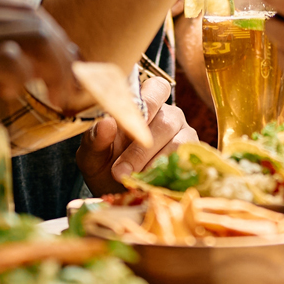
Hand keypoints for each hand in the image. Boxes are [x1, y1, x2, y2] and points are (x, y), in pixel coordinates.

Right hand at [0, 0, 83, 141]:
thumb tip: (24, 59)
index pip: (21, 7)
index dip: (50, 34)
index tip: (64, 61)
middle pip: (35, 18)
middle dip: (61, 51)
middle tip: (69, 83)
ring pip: (34, 36)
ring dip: (55, 66)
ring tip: (57, 93)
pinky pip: (14, 59)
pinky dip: (25, 77)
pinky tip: (15, 95)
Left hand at [75, 73, 195, 194]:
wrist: (116, 195)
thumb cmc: (104, 165)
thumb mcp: (92, 154)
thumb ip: (96, 137)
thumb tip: (106, 122)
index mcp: (144, 104)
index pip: (157, 88)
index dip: (149, 101)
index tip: (134, 121)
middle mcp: (168, 115)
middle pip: (165, 121)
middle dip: (141, 149)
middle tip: (119, 171)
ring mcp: (183, 136)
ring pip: (177, 144)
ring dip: (152, 165)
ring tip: (132, 181)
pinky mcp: (191, 159)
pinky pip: (186, 164)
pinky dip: (167, 176)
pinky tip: (150, 185)